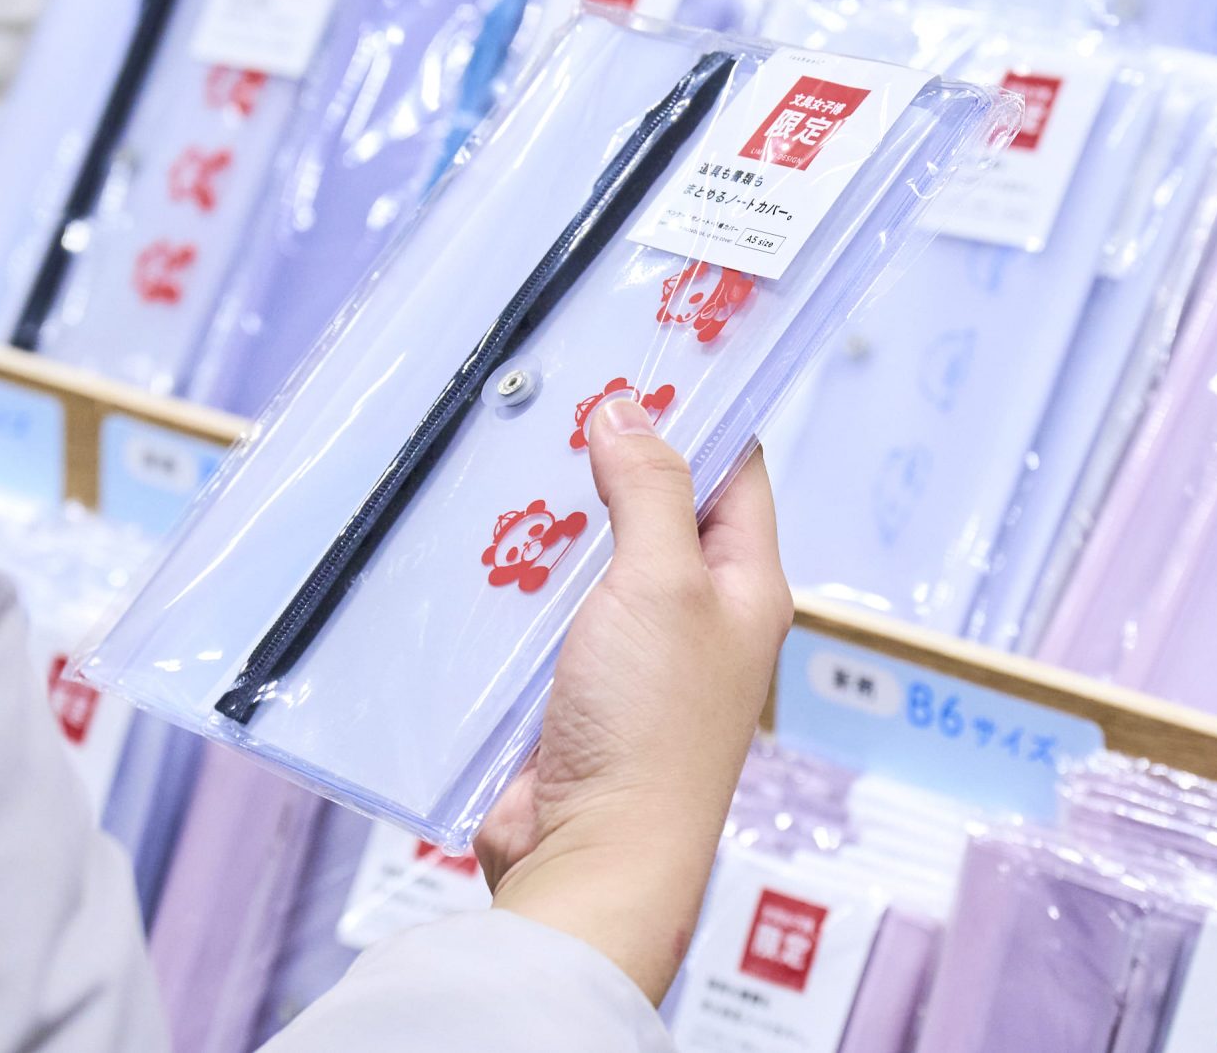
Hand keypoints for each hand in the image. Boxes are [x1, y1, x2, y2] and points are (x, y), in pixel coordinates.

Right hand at [476, 394, 793, 1002]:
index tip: (645, 358)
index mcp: (745, 585)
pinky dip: (509, 583)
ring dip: (547, 523)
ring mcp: (627, 651)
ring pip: (586, 557)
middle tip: (551, 400)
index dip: (698, 412)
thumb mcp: (663, 583)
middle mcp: (693, 614)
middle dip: (603, 460)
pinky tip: (471, 546)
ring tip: (500, 461)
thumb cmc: (653, 729)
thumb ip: (649, 491)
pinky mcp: (565, 686)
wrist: (592, 858)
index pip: (734, 471)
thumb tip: (628, 412)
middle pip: (652, 508)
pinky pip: (537, 613)